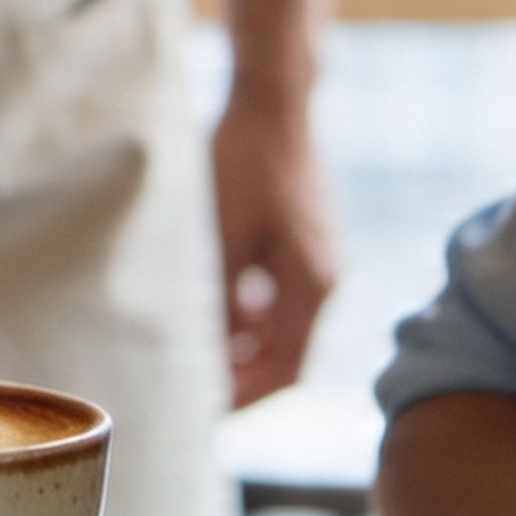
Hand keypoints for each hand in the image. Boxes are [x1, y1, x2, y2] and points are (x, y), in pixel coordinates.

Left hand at [211, 84, 335, 405]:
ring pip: (278, 328)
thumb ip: (218, 300)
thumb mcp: (221, 237)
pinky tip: (210, 314)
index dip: (245, 398)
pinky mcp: (299, 244)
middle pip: (285, 355)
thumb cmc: (244, 162)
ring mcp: (314, 261)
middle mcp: (322, 278)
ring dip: (241, 349)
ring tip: (194, 359)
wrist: (270, 102)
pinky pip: (275, 299)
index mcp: (312, 284)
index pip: (286, 370)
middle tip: (192, 394)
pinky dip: (246, 316)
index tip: (205, 413)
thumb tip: (206, 357)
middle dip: (241, 380)